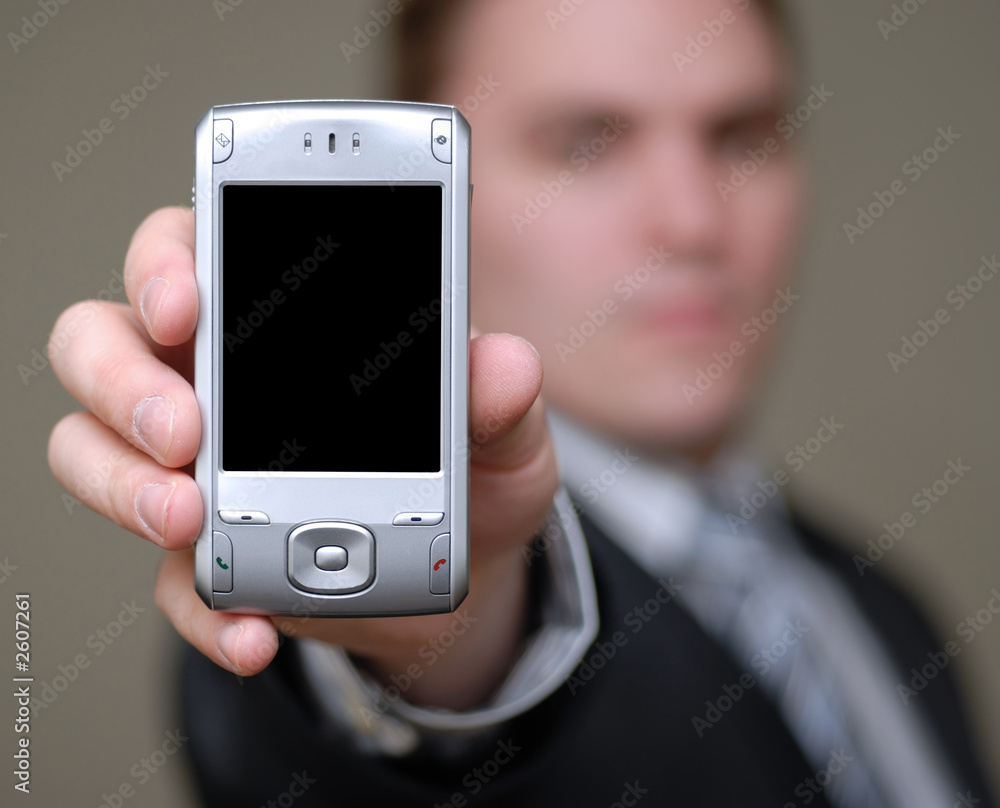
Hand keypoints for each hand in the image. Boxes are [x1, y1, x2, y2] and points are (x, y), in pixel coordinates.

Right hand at [48, 206, 558, 708]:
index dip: (163, 265)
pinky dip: (203, 611)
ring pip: (91, 451)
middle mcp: (210, 380)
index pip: (185, 255)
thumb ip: (499, 398)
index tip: (186, 302)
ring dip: (125, 485)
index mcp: (272, 318)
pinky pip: (169, 583)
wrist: (466, 568)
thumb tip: (504, 364)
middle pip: (102, 344)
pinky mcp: (206, 559)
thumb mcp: (500, 431)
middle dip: (123, 382)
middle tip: (184, 429)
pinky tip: (254, 632)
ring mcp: (193, 470)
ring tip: (190, 519)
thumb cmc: (471, 466)